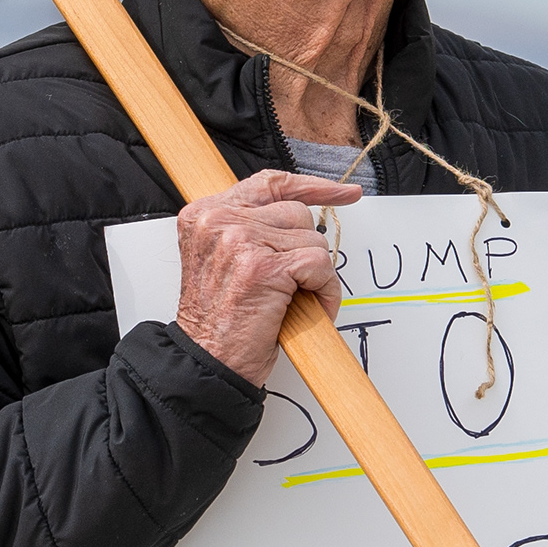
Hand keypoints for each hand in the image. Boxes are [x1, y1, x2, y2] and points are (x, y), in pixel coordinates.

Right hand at [173, 169, 355, 386]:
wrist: (208, 362)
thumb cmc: (221, 321)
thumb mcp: (225, 261)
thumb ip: (252, 230)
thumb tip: (303, 215)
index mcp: (205, 214)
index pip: (268, 184)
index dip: (310, 186)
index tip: (342, 192)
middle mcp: (218, 220)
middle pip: (296, 213)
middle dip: (306, 251)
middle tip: (295, 284)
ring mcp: (239, 240)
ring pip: (311, 239)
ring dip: (315, 274)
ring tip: (296, 300)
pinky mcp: (263, 266)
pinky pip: (318, 264)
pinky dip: (324, 290)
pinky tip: (308, 307)